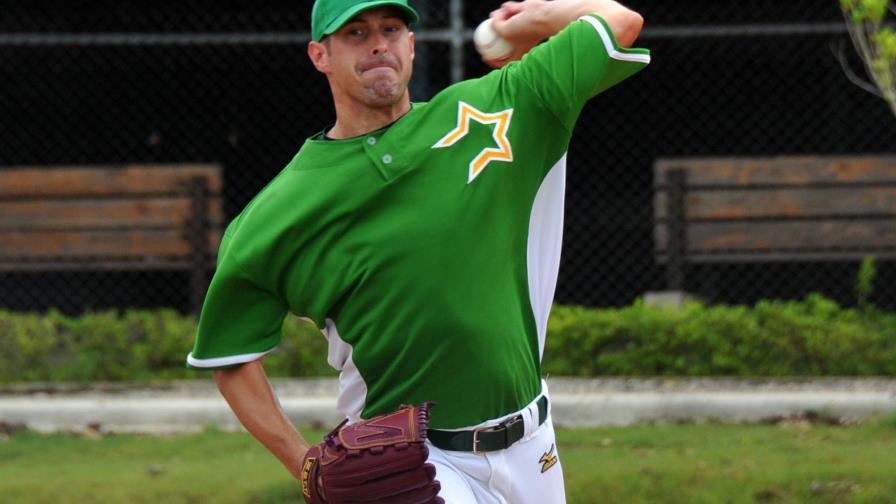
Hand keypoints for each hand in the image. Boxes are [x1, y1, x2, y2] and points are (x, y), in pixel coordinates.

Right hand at [300, 403, 442, 503]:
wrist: (311, 478)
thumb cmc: (336, 453)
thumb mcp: (348, 440)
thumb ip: (372, 435)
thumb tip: (407, 426)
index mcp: (341, 466)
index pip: (377, 464)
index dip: (402, 459)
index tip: (422, 451)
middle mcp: (343, 488)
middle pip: (385, 487)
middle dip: (412, 479)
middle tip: (431, 470)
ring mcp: (349, 503)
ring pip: (387, 503)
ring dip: (415, 496)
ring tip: (434, 487)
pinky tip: (429, 503)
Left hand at [485, 0, 551, 67]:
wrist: (543, 15)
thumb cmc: (527, 27)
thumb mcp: (506, 31)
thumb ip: (496, 27)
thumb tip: (491, 21)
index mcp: (520, 51)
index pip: (505, 61)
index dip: (493, 61)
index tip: (484, 57)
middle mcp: (522, 40)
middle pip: (504, 40)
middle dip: (494, 33)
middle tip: (486, 29)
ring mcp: (524, 27)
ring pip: (506, 21)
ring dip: (501, 16)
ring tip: (500, 13)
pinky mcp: (525, 14)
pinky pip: (512, 10)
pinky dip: (509, 8)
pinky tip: (510, 7)